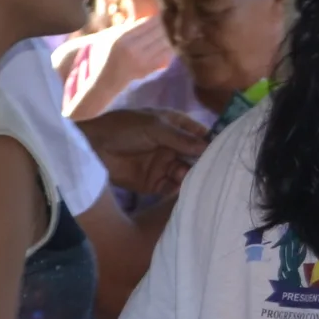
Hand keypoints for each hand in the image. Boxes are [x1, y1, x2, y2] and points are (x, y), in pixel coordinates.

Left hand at [83, 107, 207, 196]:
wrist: (92, 148)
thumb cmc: (122, 129)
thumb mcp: (154, 127)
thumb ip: (181, 138)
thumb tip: (208, 146)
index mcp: (173, 126)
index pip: (199, 134)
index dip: (212, 142)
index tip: (227, 152)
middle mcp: (172, 146)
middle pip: (195, 157)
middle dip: (205, 164)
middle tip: (218, 172)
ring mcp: (163, 165)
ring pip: (186, 173)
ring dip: (192, 178)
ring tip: (198, 181)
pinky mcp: (154, 184)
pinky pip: (172, 188)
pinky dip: (179, 191)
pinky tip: (186, 192)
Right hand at [96, 16, 173, 99]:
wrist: (106, 79)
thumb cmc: (107, 54)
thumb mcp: (112, 36)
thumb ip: (128, 26)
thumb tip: (150, 15)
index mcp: (123, 37)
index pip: (147, 23)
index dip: (159, 17)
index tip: (167, 13)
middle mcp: (132, 48)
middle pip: (158, 32)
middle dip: (169, 25)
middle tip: (177, 20)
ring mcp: (141, 60)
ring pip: (165, 43)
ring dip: (173, 37)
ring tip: (179, 31)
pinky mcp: (148, 69)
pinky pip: (165, 55)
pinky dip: (171, 48)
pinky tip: (175, 43)